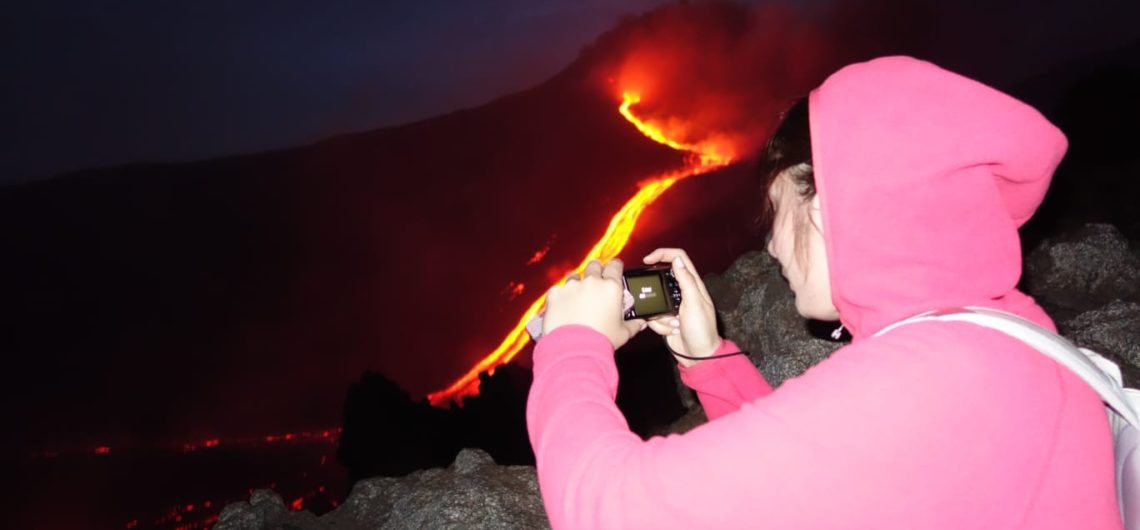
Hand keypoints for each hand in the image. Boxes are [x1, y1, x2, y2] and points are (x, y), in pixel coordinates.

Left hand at [542, 259, 646, 349]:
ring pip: (575, 277)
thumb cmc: (601, 341)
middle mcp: (591, 282)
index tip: (614, 270)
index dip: (614, 267)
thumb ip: (633, 324)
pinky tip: (564, 309)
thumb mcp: (623, 333)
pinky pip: (558, 290)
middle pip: (594, 266)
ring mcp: (571, 286)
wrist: (574, 350)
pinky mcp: (555, 294)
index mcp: (611, 288)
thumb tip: (641, 322)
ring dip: (577, 285)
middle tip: (596, 285)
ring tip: (578, 300)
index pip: (615, 266)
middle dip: (595, 272)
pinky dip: (561, 297)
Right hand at [642, 249, 720, 366]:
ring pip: (655, 299)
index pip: (678, 258)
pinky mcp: (665, 319)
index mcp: (693, 284)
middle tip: (651, 295)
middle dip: (656, 289)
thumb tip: (676, 259)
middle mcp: (683, 292)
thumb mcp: (695, 302)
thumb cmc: (702, 330)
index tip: (647, 260)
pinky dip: (659, 325)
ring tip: (674, 324)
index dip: (663, 254)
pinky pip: (653, 316)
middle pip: (662, 278)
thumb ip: (686, 280)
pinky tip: (671, 331)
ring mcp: (673, 306)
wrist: (698, 356)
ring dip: (660, 313)